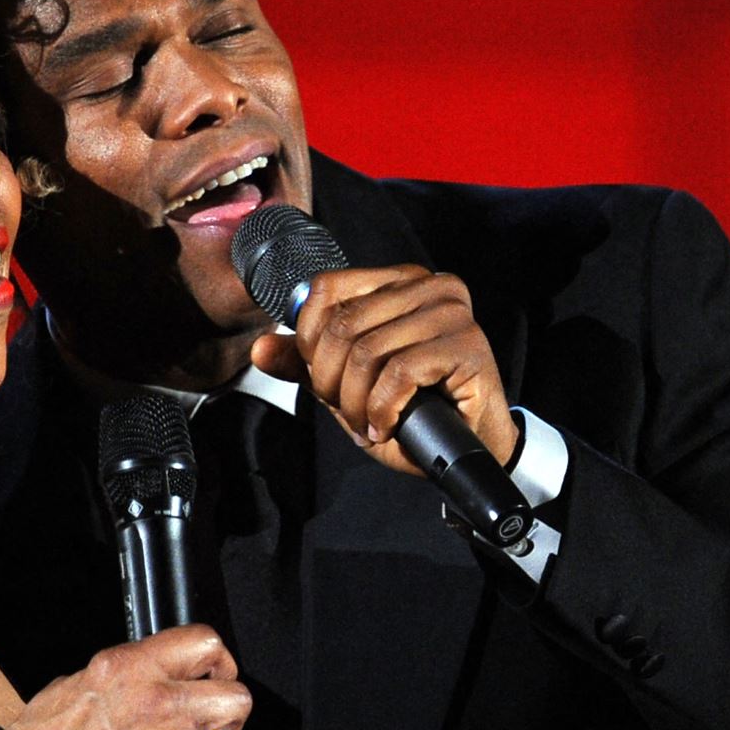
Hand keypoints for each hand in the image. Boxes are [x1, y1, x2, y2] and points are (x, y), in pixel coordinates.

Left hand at [249, 264, 517, 476]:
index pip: (325, 289)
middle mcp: (429, 285)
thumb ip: (306, 363)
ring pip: (366, 352)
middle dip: (331, 382)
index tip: (325, 382)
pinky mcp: (467, 344)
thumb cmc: (413, 411)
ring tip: (368, 424)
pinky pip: (398, 373)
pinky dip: (382, 410)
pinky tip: (387, 426)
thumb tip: (260, 349)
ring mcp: (451, 312)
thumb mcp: (348, 385)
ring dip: (357, 403)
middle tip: (348, 413)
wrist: (469, 449)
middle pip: (342, 326)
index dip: (310, 342)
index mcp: (398, 280)